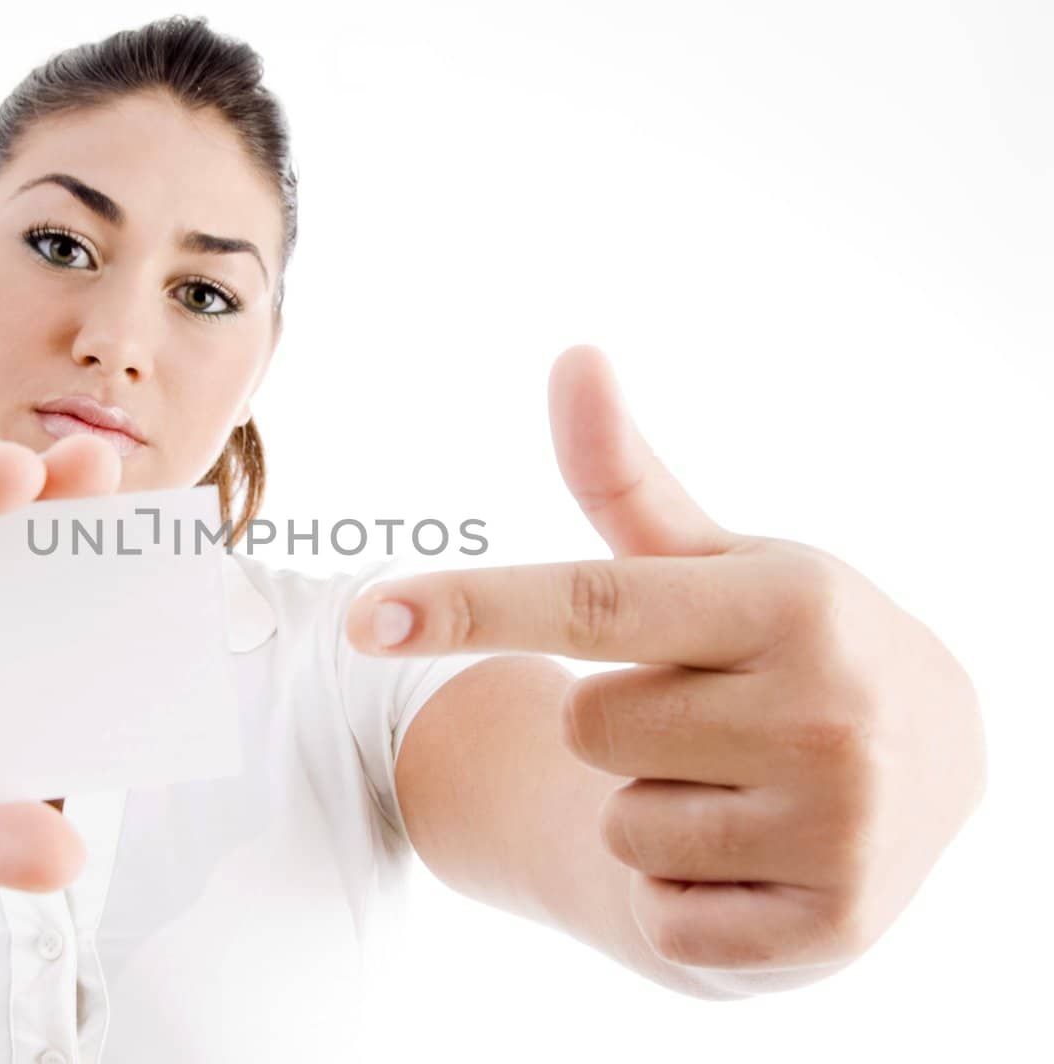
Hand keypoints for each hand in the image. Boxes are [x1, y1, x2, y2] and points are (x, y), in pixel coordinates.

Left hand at [344, 344, 986, 972]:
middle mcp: (823, 710)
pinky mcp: (834, 927)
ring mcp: (836, 825)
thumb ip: (625, 479)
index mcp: (787, 604)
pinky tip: (760, 858)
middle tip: (711, 716)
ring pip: (621, 826)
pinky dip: (688, 895)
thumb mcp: (725, 562)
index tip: (362, 617)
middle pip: (587, 726)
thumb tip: (571, 354)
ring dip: (655, 814)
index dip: (466, 607)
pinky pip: (664, 918)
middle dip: (622, 724)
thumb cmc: (792, 645)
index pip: (590, 603)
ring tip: (742, 787)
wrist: (937, 765)